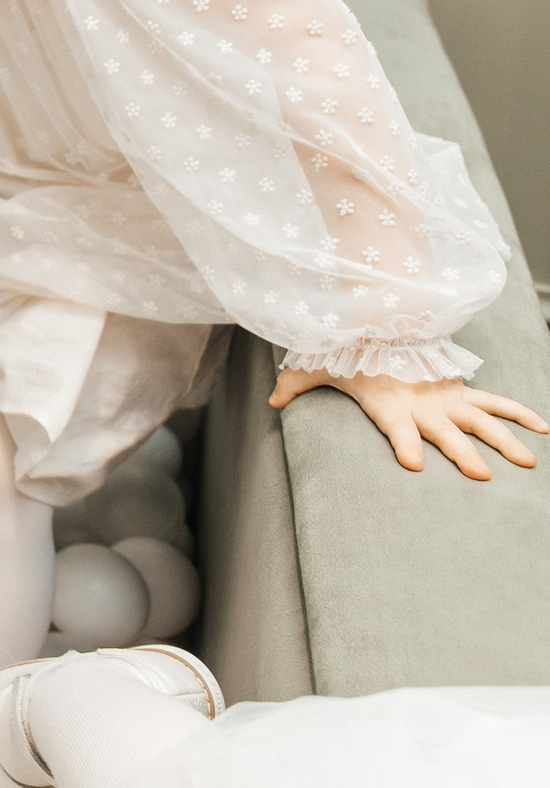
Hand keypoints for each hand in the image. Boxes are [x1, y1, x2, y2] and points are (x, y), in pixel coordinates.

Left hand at [269, 367, 547, 479]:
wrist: (378, 319)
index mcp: (388, 404)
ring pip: (481, 420)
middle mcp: (421, 404)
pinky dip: (520, 413)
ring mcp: (445, 399)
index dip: (404, 444)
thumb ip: (295, 383)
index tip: (414, 463)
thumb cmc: (346, 351)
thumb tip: (271, 400)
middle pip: (446, 432)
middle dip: (462, 453)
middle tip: (481, 475)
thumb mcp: (315, 366)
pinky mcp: (460, 392)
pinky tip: (543, 430)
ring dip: (504, 440)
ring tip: (527, 461)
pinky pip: (496, 403)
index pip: (396, 428)